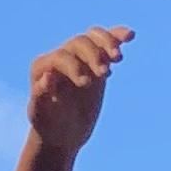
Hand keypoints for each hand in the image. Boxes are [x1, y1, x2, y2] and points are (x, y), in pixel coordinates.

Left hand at [27, 25, 130, 156]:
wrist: (61, 134)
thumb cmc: (47, 125)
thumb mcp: (41, 114)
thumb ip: (40, 96)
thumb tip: (48, 76)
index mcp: (43, 67)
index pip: (61, 56)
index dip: (74, 65)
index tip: (86, 84)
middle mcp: (60, 57)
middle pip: (79, 43)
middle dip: (93, 55)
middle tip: (104, 74)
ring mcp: (79, 58)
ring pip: (94, 37)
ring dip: (107, 43)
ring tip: (117, 58)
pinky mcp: (95, 63)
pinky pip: (106, 44)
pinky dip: (117, 37)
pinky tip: (130, 36)